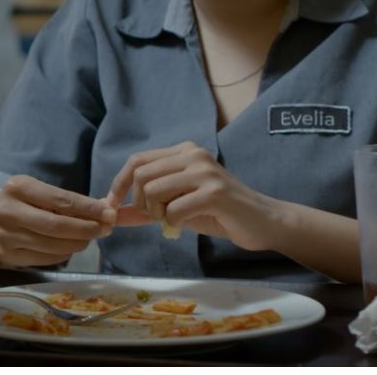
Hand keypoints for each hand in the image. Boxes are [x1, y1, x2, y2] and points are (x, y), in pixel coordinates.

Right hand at [0, 175, 116, 267]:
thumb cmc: (16, 203)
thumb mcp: (34, 192)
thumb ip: (65, 201)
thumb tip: (105, 209)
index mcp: (17, 187)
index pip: (60, 200)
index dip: (89, 208)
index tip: (110, 212)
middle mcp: (8, 211)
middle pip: (58, 226)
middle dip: (88, 229)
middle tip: (106, 229)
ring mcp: (6, 236)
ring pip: (54, 246)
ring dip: (79, 243)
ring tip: (90, 237)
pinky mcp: (8, 256)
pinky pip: (47, 259)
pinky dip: (65, 253)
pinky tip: (70, 246)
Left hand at [106, 141, 281, 250]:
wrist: (264, 222)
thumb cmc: (219, 213)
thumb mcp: (176, 207)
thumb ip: (145, 208)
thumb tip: (112, 214)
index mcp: (183, 151)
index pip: (137, 161)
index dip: (119, 183)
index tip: (113, 205)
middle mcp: (193, 155)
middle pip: (141, 175)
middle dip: (139, 202)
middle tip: (154, 217)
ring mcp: (204, 172)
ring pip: (154, 191)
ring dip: (157, 214)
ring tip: (172, 221)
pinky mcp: (215, 192)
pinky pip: (175, 210)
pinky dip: (173, 223)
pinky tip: (185, 226)